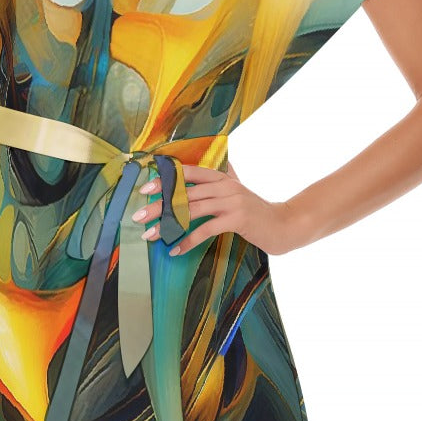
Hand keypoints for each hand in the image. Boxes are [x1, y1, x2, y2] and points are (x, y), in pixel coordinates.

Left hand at [130, 159, 304, 257]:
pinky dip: (188, 241)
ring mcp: (231, 201)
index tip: (145, 189)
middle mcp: (225, 186)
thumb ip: (222, 179)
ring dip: (167, 224)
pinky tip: (175, 250)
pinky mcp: (237, 219)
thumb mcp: (237, 190)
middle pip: (184, 193)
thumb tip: (204, 170)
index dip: (165, 180)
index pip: (187, 173)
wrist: (283, 225)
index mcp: (221, 177)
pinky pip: (206, 229)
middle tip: (138, 216)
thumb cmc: (256, 211)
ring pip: (191, 210)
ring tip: (150, 235)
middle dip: (158, 205)